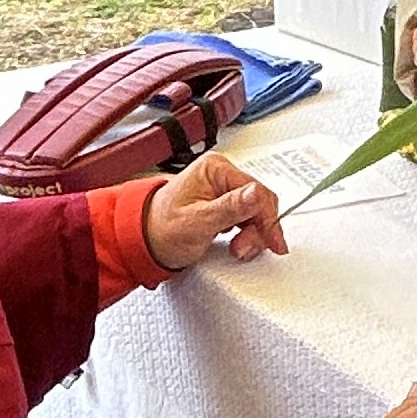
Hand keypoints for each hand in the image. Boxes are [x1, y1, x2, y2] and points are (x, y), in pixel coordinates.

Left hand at [144, 153, 285, 270]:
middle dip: (258, 229)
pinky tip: (237, 243)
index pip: (257, 191)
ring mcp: (224, 189)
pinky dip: (248, 234)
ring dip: (253, 234)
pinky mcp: (225, 204)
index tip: (273, 241)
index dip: (268, 219)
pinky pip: (249, 217)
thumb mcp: (197, 222)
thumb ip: (230, 208)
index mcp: (215, 169)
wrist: (143, 241)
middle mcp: (221, 175)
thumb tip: (257, 194)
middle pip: (260, 202)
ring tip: (237, 248)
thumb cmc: (160, 229)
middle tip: (244, 248)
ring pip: (257, 211)